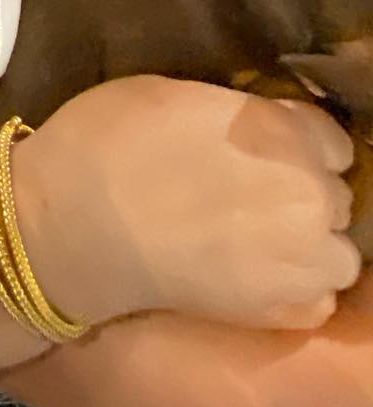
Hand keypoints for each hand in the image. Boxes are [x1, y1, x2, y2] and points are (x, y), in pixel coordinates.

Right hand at [20, 74, 359, 331]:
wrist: (68, 230)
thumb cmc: (105, 142)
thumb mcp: (174, 94)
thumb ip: (240, 112)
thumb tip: (267, 126)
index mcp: (282, 134)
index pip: (330, 137)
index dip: (295, 141)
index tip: (264, 149)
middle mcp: (308, 197)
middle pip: (335, 193)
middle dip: (301, 189)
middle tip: (247, 193)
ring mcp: (301, 261)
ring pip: (337, 252)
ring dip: (308, 243)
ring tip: (257, 239)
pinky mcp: (282, 312)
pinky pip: (319, 298)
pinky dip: (296, 289)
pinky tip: (254, 275)